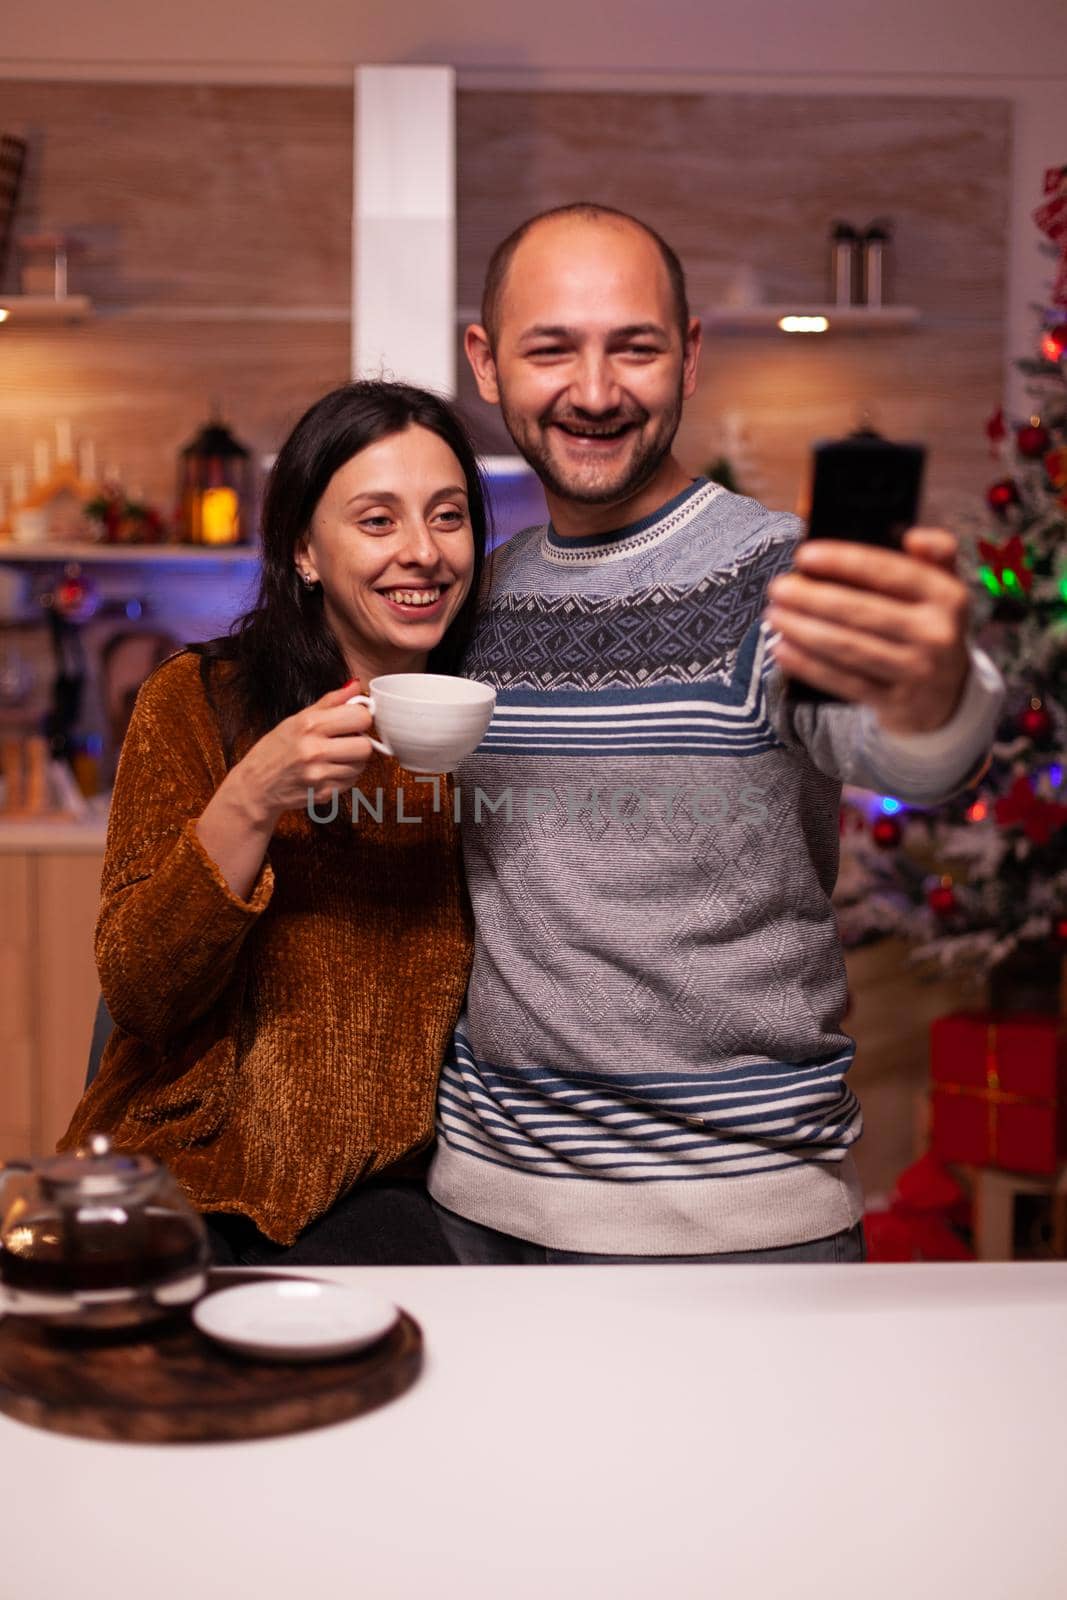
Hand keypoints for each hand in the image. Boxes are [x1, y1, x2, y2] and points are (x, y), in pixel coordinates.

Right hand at [224, 681, 378, 825]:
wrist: (256, 786)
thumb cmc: (274, 750)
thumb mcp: (297, 719)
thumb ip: (330, 702)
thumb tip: (356, 685)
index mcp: (309, 726)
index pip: (361, 718)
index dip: (360, 718)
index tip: (352, 721)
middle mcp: (315, 751)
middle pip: (366, 746)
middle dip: (360, 742)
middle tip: (346, 741)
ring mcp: (319, 775)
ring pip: (361, 766)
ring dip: (353, 761)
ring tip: (334, 757)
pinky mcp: (323, 794)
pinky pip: (351, 782)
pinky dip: (344, 776)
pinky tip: (328, 771)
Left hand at [763, 528, 971, 735]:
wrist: (948, 695)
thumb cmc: (930, 625)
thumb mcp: (943, 588)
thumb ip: (934, 553)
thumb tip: (913, 535)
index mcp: (948, 596)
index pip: (892, 572)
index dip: (845, 562)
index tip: (804, 555)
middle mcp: (937, 634)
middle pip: (863, 612)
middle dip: (812, 599)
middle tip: (777, 588)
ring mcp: (917, 671)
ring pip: (849, 648)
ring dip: (803, 630)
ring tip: (773, 616)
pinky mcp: (895, 702)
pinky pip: (844, 681)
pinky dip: (808, 665)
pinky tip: (782, 649)